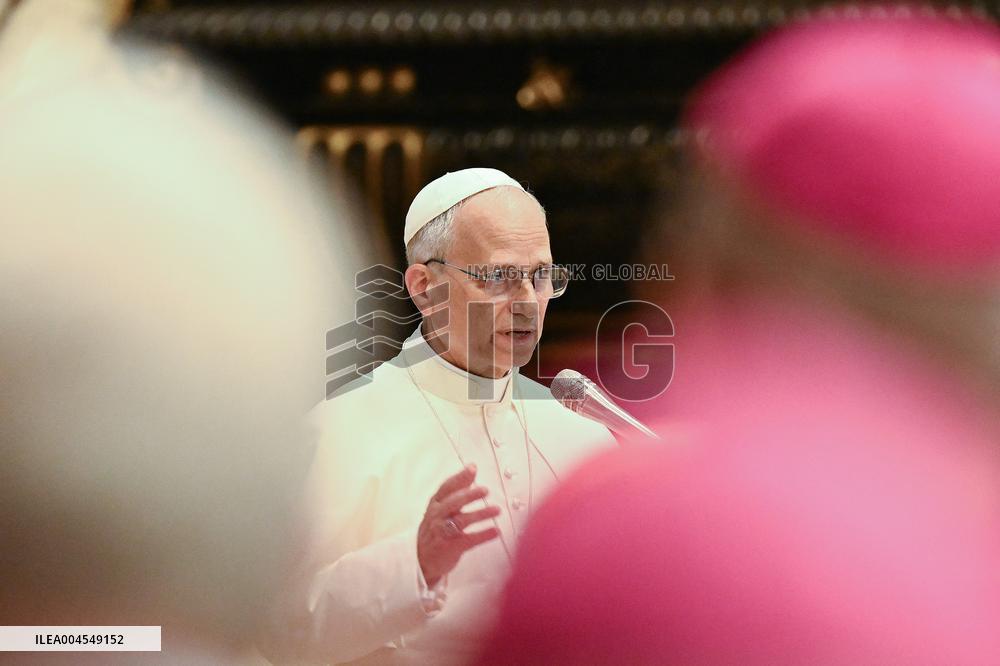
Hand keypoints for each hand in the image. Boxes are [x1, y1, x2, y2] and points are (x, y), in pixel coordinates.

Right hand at [417, 464, 500, 586]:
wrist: (420, 560)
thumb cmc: (434, 531)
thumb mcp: (439, 511)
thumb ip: (454, 495)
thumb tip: (471, 477)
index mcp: (435, 505)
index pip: (446, 488)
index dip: (459, 477)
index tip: (473, 468)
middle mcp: (437, 517)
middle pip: (453, 502)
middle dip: (470, 495)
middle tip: (485, 489)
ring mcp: (442, 532)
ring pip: (462, 520)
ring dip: (481, 514)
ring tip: (497, 510)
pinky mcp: (451, 547)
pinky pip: (469, 539)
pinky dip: (484, 535)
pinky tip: (496, 531)